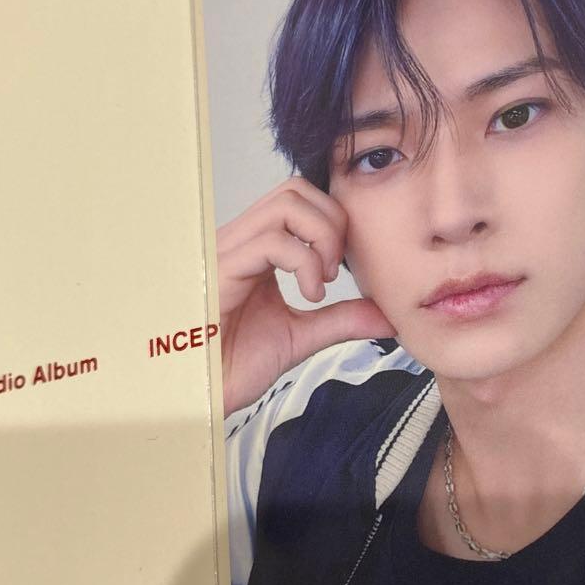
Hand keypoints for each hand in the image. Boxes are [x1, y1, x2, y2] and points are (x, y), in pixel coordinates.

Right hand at [216, 177, 395, 415]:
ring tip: (323, 281)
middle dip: (334, 221)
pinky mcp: (222, 268)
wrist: (197, 395)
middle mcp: (241, 241)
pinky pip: (273, 240)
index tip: (341, 269)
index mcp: (257, 249)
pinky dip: (306, 263)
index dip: (334, 222)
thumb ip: (342, 320)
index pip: (301, 200)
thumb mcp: (302, 335)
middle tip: (336, 270)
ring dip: (323, 237)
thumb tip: (387, 315)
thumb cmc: (231, 364)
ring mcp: (229, 250)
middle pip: (297, 189)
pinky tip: (309, 295)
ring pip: (288, 202)